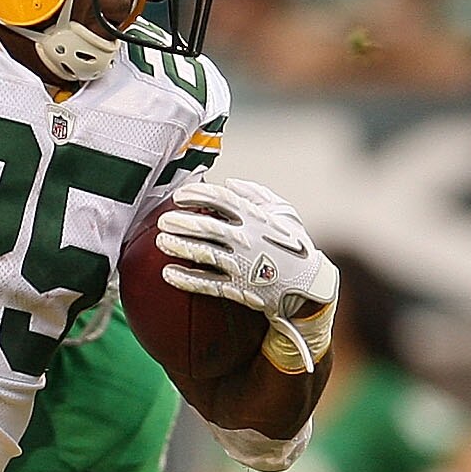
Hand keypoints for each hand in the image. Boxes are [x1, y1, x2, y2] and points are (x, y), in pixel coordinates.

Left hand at [153, 176, 341, 373]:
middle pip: (208, 227)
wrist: (309, 286)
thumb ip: (257, 195)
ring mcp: (242, 265)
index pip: (222, 200)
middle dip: (182, 222)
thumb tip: (230, 183)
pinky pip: (207, 284)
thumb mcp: (284, 214)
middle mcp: (248, 239)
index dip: (197, 195)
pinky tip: (168, 274)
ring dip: (180, 246)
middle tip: (163, 220)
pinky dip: (187, 279)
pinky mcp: (238, 288)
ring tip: (161, 241)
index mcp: (257, 218)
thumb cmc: (294, 245)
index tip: (179, 196)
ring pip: (205, 254)